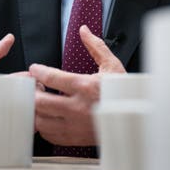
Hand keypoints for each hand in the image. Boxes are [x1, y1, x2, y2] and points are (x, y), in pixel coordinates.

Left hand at [29, 25, 124, 145]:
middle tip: (34, 86)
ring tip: (40, 101)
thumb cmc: (123, 93)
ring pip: (41, 120)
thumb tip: (84, 30)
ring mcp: (75, 125)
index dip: (38, 71)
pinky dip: (44, 125)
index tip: (35, 69)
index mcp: (85, 86)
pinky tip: (49, 116)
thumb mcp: (111, 66)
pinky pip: (49, 134)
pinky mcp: (74, 138)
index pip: (51, 77)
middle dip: (33, 91)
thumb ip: (95, 46)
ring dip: (36, 109)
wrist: (135, 120)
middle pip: (40, 101)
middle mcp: (77, 107)